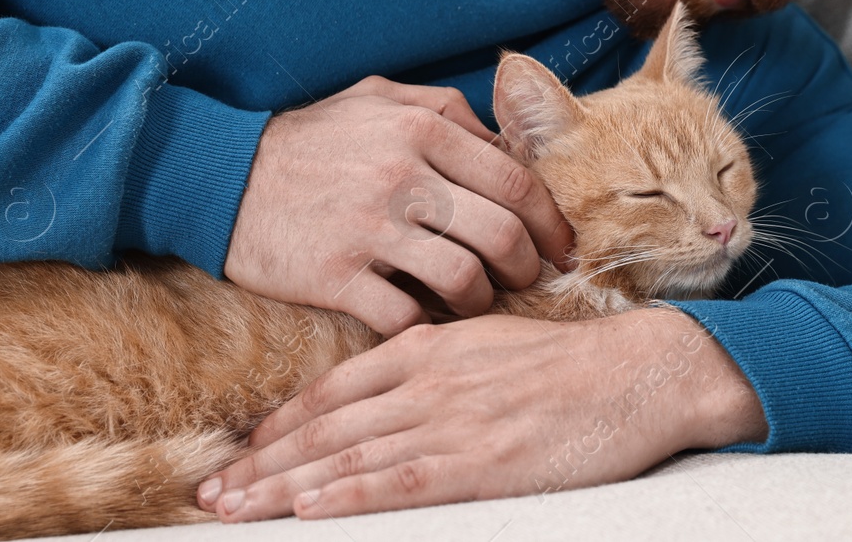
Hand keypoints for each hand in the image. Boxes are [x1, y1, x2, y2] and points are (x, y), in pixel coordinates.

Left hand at [194, 306, 768, 520]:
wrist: (642, 370)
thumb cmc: (577, 362)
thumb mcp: (495, 342)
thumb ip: (440, 360)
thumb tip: (396, 382)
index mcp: (432, 347)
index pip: (335, 386)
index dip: (283, 421)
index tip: (241, 448)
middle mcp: (430, 380)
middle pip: (327, 425)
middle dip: (262, 462)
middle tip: (209, 490)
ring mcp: (454, 420)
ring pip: (349, 455)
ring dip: (283, 485)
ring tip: (232, 508)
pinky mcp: (484, 461)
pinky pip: (401, 480)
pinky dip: (349, 494)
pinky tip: (308, 509)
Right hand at [225, 75, 576, 333]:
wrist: (218, 175)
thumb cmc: (310, 138)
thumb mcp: (379, 98)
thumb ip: (447, 111)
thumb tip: (508, 143)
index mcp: (421, 127)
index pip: (517, 180)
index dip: (551, 222)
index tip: (561, 246)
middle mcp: (402, 175)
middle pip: (502, 234)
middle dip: (529, 267)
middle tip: (530, 280)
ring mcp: (368, 228)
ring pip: (465, 280)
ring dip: (485, 301)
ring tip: (480, 301)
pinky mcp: (335, 276)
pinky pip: (406, 315)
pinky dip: (428, 324)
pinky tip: (429, 319)